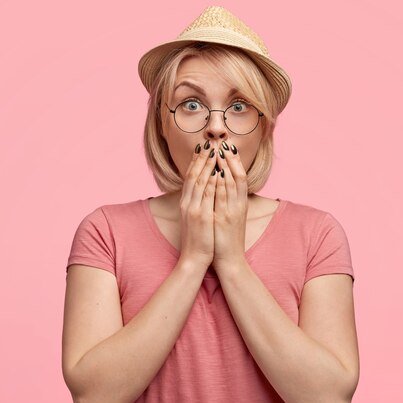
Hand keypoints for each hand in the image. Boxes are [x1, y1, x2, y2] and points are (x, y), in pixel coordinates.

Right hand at [178, 141, 218, 268]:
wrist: (193, 259)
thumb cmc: (197, 241)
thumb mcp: (194, 219)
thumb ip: (196, 205)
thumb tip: (201, 193)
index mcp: (186, 203)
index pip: (189, 178)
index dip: (196, 162)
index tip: (202, 149)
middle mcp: (187, 203)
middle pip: (192, 175)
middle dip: (201, 159)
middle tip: (208, 143)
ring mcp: (193, 209)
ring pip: (199, 182)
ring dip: (206, 165)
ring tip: (213, 151)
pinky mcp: (201, 217)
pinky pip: (206, 196)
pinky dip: (211, 182)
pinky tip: (216, 171)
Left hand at [212, 141, 247, 271]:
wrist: (230, 261)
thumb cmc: (227, 240)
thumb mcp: (230, 218)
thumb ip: (227, 203)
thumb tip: (221, 188)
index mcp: (240, 204)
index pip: (240, 177)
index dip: (235, 161)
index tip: (229, 146)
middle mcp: (238, 205)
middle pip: (237, 176)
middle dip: (230, 158)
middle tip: (224, 142)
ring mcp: (232, 211)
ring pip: (231, 183)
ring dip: (225, 166)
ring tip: (219, 150)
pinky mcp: (223, 219)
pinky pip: (222, 197)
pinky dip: (220, 183)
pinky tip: (215, 172)